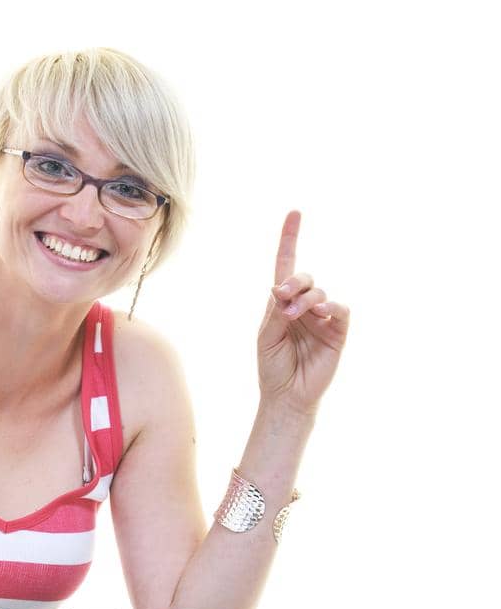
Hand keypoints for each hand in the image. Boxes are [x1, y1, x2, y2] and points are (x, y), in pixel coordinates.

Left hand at [258, 210, 350, 416]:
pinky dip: (331, 306)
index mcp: (283, 304)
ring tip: (294, 315)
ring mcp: (323, 318)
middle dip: (295, 281)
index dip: (290, 239)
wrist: (287, 396)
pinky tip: (321, 311)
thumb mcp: (267, 336)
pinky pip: (341, 310)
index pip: (287, 266)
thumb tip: (284, 285)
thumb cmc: (273, 367)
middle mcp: (304, 306)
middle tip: (284, 294)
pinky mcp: (338, 331)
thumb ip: (276, 310)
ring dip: (307, 299)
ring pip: (321, 292)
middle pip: (305, 277)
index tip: (294, 213)